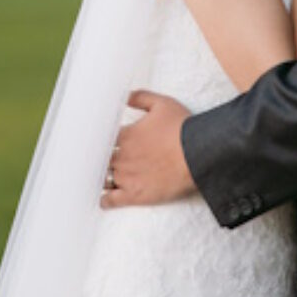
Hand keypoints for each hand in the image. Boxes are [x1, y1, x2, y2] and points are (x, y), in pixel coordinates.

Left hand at [100, 90, 196, 207]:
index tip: (102, 142)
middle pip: (102, 159)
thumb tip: (125, 96)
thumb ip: (140, 97)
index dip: (103, 140)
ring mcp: (127, 177)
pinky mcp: (135, 195)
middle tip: (99, 161)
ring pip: (104, 178)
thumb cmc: (182, 129)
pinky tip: (103, 200)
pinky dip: (105, 200)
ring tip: (101, 179)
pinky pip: (112, 200)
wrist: (197, 155)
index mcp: (126, 135)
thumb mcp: (162, 104)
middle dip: (101, 159)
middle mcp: (122, 156)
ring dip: (102, 177)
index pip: (103, 138)